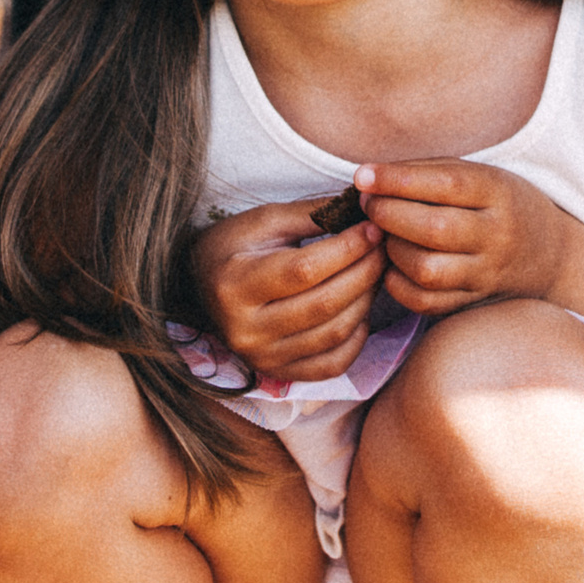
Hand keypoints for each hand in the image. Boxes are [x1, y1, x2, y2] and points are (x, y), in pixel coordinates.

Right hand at [188, 198, 385, 384]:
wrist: (200, 287)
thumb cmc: (233, 247)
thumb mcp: (263, 221)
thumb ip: (310, 215)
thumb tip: (362, 210)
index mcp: (235, 284)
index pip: (304, 269)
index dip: (347, 249)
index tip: (371, 229)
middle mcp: (246, 329)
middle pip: (324, 304)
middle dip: (364, 272)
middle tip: (383, 249)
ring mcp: (262, 357)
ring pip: (333, 334)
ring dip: (366, 301)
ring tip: (374, 273)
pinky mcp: (279, 372)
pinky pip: (332, 364)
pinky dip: (356, 338)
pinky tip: (360, 310)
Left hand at [355, 159, 565, 314]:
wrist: (550, 253)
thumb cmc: (498, 204)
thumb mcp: (479, 174)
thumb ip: (428, 171)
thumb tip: (368, 178)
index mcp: (498, 192)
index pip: (446, 184)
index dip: (398, 180)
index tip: (363, 176)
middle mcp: (497, 235)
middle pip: (434, 229)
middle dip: (388, 214)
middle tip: (369, 204)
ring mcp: (487, 273)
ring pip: (427, 270)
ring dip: (393, 251)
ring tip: (385, 235)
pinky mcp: (474, 300)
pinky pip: (427, 301)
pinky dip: (399, 285)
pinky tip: (394, 265)